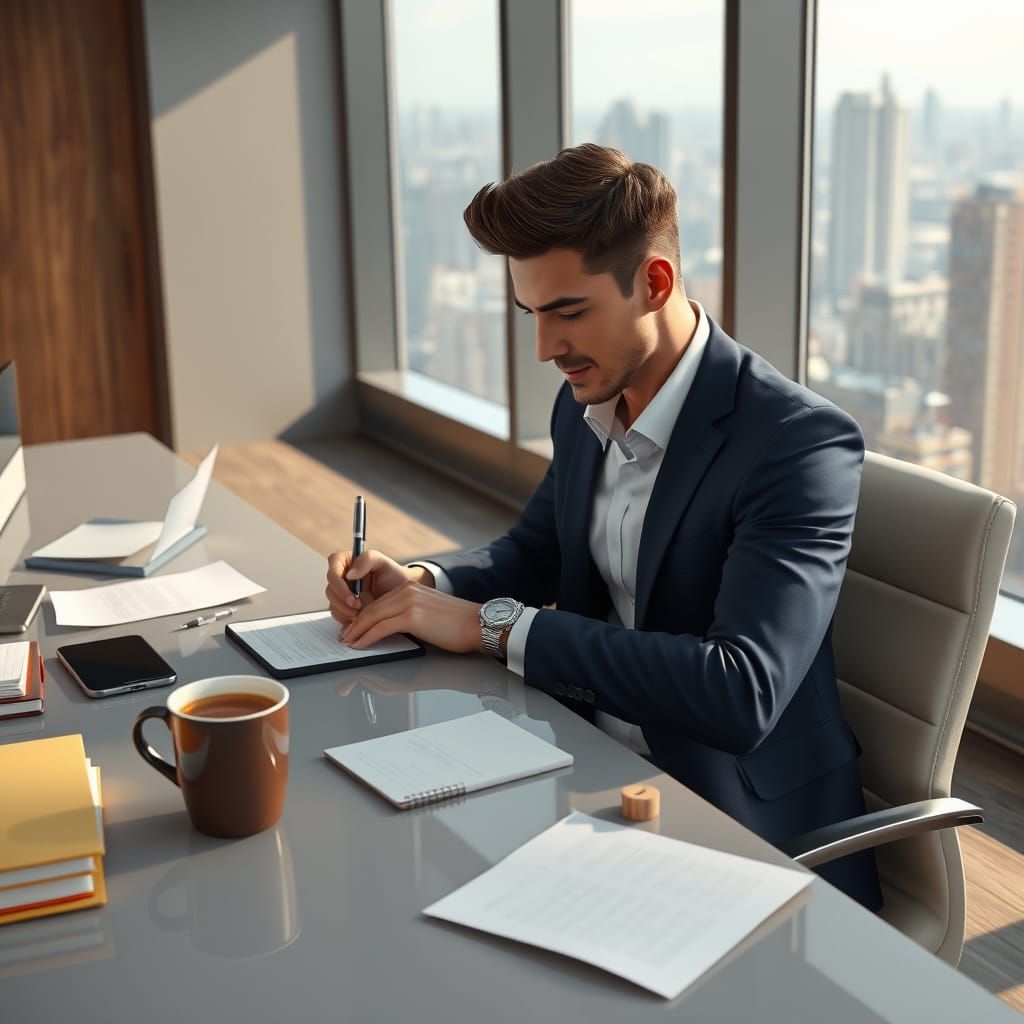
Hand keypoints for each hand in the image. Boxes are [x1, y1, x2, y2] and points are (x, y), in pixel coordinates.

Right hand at [326, 548, 430, 627]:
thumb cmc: (394, 576)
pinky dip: (347, 620)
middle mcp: (342, 577)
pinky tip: (359, 620)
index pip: (333, 566)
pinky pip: (338, 615)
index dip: (338, 582)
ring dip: (345, 612)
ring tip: (361, 614)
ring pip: (333, 604)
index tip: (352, 595)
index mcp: (347, 561)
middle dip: (342, 601)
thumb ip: (367, 560)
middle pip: (331, 588)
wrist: (402, 595)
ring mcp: (342, 593)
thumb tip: (350, 573)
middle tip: (358, 607)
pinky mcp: (345, 608)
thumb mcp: (383, 563)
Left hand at [341, 580, 482, 654]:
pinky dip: (367, 637)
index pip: (379, 602)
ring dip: (357, 632)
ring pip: (372, 616)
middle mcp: (407, 591)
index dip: (363, 616)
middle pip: (372, 608)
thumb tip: (389, 632)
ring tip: (348, 643)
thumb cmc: (457, 625)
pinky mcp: (411, 616)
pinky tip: (360, 645)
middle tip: (345, 636)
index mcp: (411, 588)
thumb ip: (408, 617)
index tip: (354, 628)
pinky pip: (381, 627)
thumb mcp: (428, 615)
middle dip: (355, 624)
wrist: (476, 624)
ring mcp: (408, 602)